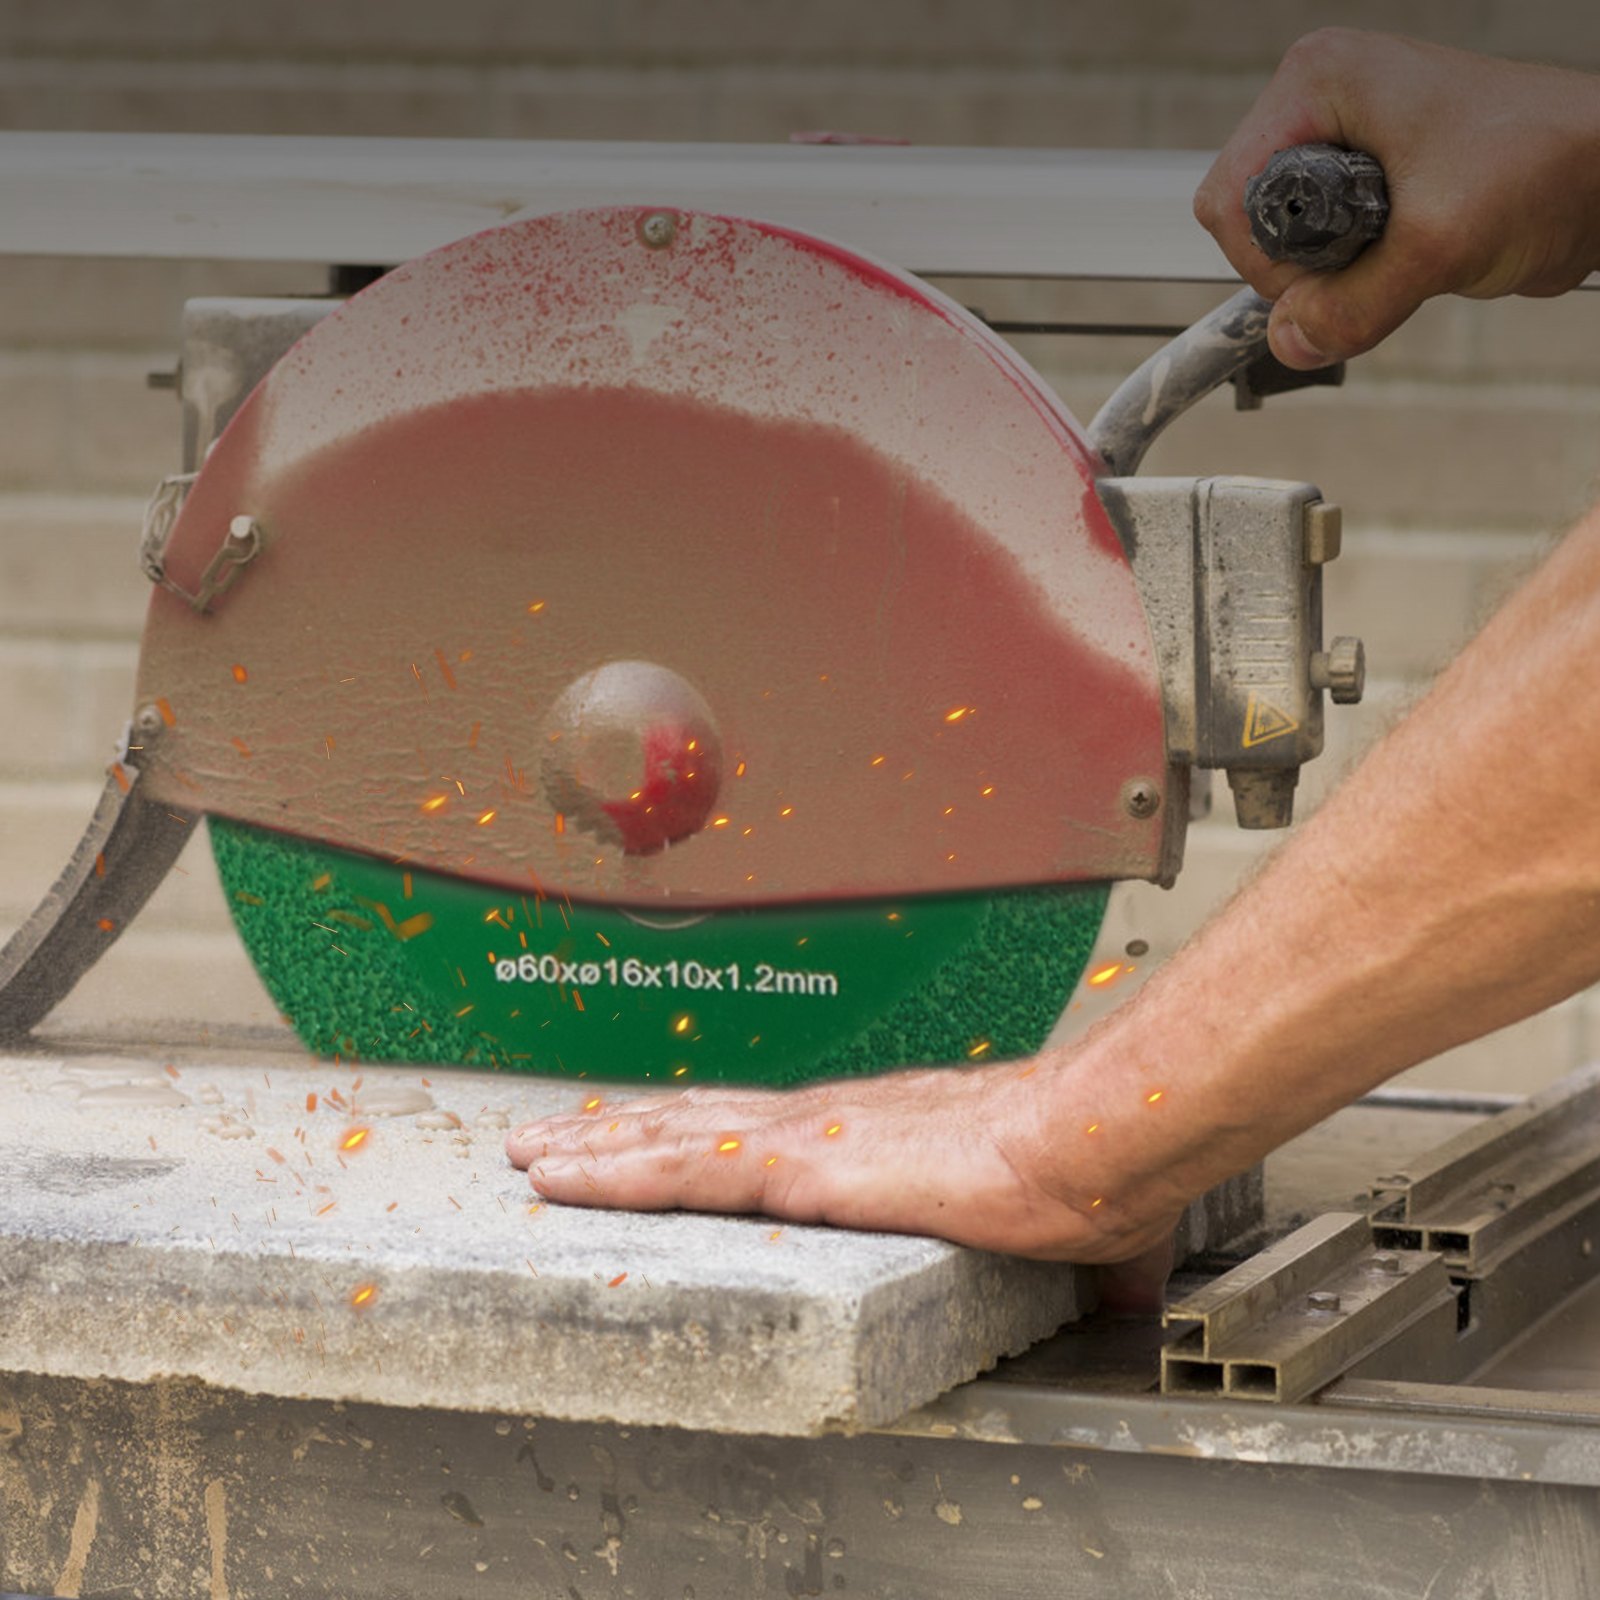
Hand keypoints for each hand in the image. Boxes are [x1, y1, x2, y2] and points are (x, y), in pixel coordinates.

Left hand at [505, 1054, 1189, 1268]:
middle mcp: (828, 1122)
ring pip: (673, 1140)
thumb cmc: (1079, 1167)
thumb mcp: (1063, 1226)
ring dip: (597, 1150)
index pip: (764, 1132)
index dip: (702, 1134)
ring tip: (534, 1158)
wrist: (1088, 1139)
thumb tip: (1113, 1288)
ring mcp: (808, 1139)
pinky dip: (618, 1173)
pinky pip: (684, 1169)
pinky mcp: (803, 1168)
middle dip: (622, 1133)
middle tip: (555, 1139)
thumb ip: (1066, 1255)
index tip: (656, 1137)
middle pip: (698, 1122)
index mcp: (876, 1134)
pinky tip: (568, 1179)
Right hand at [1194, 29, 1599, 366]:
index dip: (1266, 259)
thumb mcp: (1436, 246)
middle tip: (1371, 267)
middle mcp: (1323, 106)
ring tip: (1397, 259)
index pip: (1231, 194)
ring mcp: (1342, 143)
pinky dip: (1350, 277)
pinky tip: (1398, 263)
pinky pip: (1320, 251)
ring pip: (1284, 244)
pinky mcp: (1365, 182)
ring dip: (1330, 276)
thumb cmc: (1544, 162)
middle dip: (1301, 269)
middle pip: (1249, 221)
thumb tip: (1290, 343)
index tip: (1323, 281)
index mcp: (1321, 84)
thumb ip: (1352, 305)